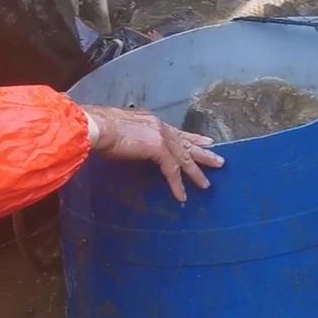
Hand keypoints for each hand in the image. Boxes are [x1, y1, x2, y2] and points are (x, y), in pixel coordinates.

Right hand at [82, 106, 224, 201]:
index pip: (176, 132)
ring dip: (195, 172)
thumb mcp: (121, 131)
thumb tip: (131, 144)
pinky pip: (172, 171)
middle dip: (203, 152)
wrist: (98, 126)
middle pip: (186, 142)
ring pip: (184, 157)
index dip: (191, 138)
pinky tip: (182, 196)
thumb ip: (132, 137)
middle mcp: (159, 125)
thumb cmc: (100, 129)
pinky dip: (177, 185)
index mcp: (152, 120)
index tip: (205, 141)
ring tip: (206, 184)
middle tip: (219, 160)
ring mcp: (161, 135)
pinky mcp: (158, 148)